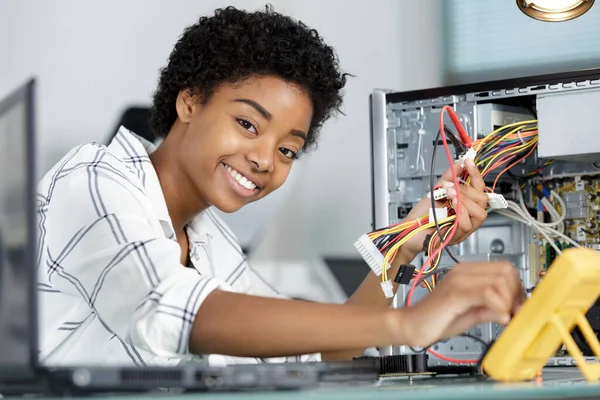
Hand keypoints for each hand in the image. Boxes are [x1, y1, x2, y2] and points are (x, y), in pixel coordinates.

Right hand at [394, 261, 525, 347]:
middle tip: (511, 314)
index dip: (517, 288)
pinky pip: (486, 294)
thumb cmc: (438, 319)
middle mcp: (463, 271)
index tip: (516, 308)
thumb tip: (517, 307)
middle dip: (515, 295)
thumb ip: (493, 307)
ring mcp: (458, 280)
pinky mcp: (454, 294)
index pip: (505, 268)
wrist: (411, 325)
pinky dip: (498, 308)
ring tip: (503, 318)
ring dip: (507, 302)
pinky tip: (497, 319)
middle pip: (506, 272)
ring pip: (499, 281)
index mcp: (468, 272)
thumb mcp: (473, 313)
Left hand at [398, 158, 487, 256]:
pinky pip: (467, 224)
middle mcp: (468, 217)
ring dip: (465, 200)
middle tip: (452, 187)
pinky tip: (452, 204)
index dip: (475, 174)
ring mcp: (464, 228)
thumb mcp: (437, 191)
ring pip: (480, 213)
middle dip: (468, 189)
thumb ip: (450, 177)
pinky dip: (460, 211)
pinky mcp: (456, 236)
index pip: (479, 188)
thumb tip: (460, 163)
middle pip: (484, 200)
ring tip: (449, 195)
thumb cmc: (422, 214)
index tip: (468, 162)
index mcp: (466, 205)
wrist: (408, 230)